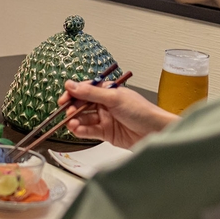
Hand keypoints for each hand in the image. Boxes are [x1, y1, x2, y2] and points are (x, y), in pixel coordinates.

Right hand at [58, 80, 178, 148]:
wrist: (156, 132)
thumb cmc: (142, 112)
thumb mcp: (114, 99)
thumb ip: (91, 93)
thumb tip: (71, 85)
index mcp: (107, 92)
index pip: (85, 90)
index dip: (73, 94)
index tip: (64, 99)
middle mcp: (104, 104)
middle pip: (82, 105)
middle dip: (73, 109)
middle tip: (67, 112)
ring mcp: (105, 119)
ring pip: (84, 119)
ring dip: (76, 120)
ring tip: (72, 123)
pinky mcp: (106, 133)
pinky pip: (89, 131)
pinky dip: (81, 130)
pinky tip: (77, 129)